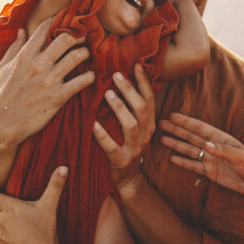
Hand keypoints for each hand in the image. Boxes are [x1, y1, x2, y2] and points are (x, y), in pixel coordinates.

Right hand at [0, 19, 94, 144]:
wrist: (2, 125)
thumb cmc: (1, 96)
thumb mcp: (2, 68)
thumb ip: (14, 48)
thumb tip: (22, 30)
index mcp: (25, 55)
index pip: (45, 28)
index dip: (59, 20)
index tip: (66, 20)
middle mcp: (39, 64)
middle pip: (66, 38)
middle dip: (78, 35)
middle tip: (83, 37)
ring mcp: (49, 80)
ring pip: (77, 57)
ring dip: (85, 53)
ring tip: (86, 55)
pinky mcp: (58, 97)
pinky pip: (81, 81)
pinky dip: (89, 77)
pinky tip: (90, 77)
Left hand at [93, 63, 154, 189]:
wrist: (128, 179)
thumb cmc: (126, 146)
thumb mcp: (134, 127)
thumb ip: (131, 108)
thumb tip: (122, 79)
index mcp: (149, 124)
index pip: (149, 98)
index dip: (144, 81)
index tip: (136, 64)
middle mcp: (146, 134)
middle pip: (141, 108)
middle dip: (130, 90)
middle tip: (117, 75)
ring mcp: (135, 149)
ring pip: (131, 125)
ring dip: (120, 108)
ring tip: (108, 94)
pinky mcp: (121, 161)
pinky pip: (112, 147)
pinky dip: (103, 136)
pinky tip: (93, 125)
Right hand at [158, 112, 243, 197]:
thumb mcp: (239, 156)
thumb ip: (223, 150)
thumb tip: (206, 145)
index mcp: (220, 138)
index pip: (199, 128)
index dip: (186, 122)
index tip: (172, 116)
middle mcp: (212, 147)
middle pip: (190, 136)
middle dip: (176, 130)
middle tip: (161, 124)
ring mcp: (210, 159)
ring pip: (189, 149)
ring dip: (176, 144)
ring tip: (162, 139)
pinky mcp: (209, 172)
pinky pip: (193, 165)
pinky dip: (182, 162)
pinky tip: (172, 158)